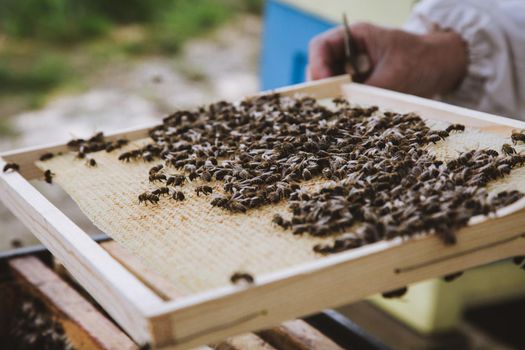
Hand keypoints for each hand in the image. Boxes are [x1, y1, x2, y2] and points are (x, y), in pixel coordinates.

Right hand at [308, 22, 467, 97]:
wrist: (443, 66)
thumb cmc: (422, 61)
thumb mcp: (394, 76)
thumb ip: (367, 90)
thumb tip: (345, 108)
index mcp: (355, 36)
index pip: (320, 47)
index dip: (317, 66)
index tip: (325, 87)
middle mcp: (350, 51)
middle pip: (320, 66)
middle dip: (322, 86)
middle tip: (327, 104)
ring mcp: (354, 67)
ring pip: (330, 83)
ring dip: (332, 97)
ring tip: (339, 111)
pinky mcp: (360, 84)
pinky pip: (344, 94)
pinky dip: (344, 104)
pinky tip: (349, 114)